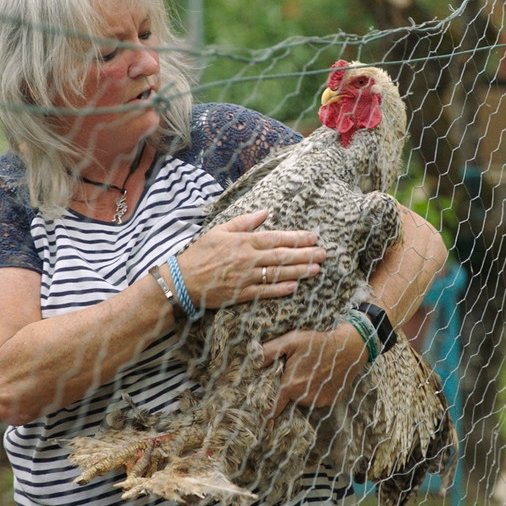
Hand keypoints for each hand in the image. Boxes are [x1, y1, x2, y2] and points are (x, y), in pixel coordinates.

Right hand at [177, 210, 326, 307]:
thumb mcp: (219, 230)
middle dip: (305, 254)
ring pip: (277, 274)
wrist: (182, 280)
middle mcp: (247, 259)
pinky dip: (280, 289)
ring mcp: (245, 278)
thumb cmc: (200, 253)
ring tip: (316, 269)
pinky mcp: (241, 294)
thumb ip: (244, 222)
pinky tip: (295, 287)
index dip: (297, 238)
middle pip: (282, 256)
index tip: (313, 237)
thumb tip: (265, 212)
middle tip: (323, 253)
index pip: (276, 238)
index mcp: (243, 241)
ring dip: (299, 271)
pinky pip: (265, 291)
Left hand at [260, 323, 366, 417]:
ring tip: (310, 372)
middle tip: (295, 374)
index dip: (265, 413)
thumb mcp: (291, 341)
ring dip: (303, 391)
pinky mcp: (332, 400)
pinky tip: (321, 377)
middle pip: (289, 399)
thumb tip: (253, 362)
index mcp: (291, 385)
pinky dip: (317, 391)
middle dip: (288, 390)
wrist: (350, 347)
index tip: (260, 420)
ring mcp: (320, 400)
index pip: (273, 408)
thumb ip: (269, 352)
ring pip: (304, 400)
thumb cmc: (318, 342)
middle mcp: (305, 397)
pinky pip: (318, 399)